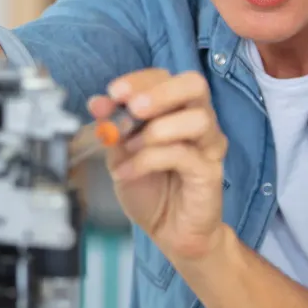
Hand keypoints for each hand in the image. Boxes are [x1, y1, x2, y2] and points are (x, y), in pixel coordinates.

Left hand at [89, 69, 227, 263]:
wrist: (169, 231)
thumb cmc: (150, 187)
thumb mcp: (121, 153)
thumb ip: (112, 127)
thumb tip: (97, 103)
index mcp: (176, 108)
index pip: (164, 77)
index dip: (139, 80)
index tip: (113, 92)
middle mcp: (198, 120)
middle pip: (194, 85)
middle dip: (159, 92)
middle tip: (133, 108)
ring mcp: (208, 145)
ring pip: (197, 119)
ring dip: (157, 130)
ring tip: (129, 148)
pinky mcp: (210, 172)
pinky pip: (184, 155)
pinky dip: (149, 160)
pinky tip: (127, 172)